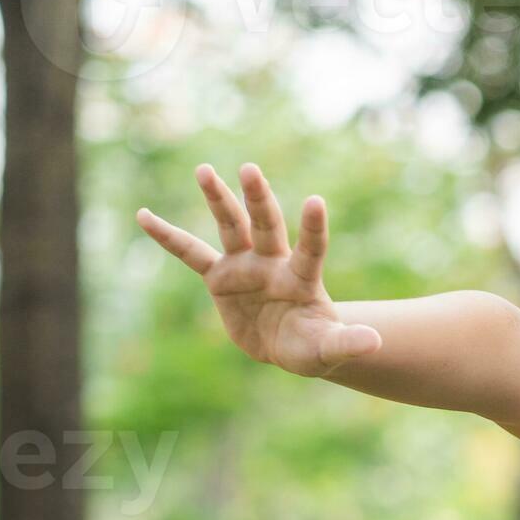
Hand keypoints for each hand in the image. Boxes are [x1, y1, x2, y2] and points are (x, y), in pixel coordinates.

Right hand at [138, 164, 383, 376]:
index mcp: (302, 278)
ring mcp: (246, 266)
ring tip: (205, 170)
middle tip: (250, 169)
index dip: (313, 227)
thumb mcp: (329, 350)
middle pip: (266, 225)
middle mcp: (273, 263)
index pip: (311, 248)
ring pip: (231, 227)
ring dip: (218, 199)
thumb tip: (376, 342)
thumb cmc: (313, 346)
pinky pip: (190, 253)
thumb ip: (348, 343)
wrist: (289, 346)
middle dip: (258, 199)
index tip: (315, 201)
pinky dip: (168, 236)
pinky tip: (143, 215)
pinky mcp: (220, 277)